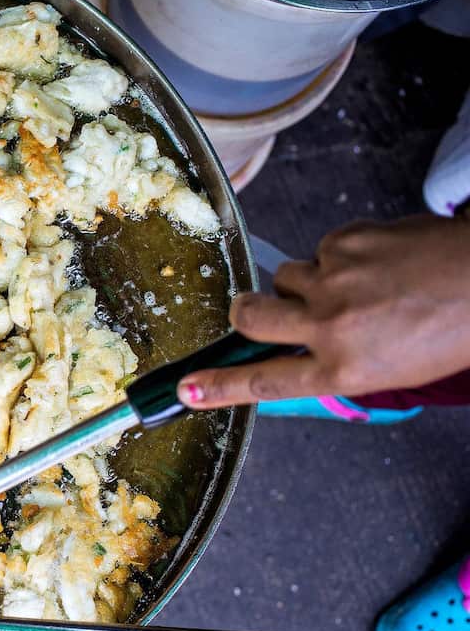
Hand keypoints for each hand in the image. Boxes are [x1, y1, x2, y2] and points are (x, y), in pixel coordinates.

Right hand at [177, 214, 469, 408]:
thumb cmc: (453, 328)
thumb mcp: (391, 369)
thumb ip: (335, 363)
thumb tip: (293, 354)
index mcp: (344, 369)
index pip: (264, 383)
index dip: (219, 387)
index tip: (187, 390)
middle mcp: (330, 326)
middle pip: (250, 317)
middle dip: (246, 312)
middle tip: (256, 311)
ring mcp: (334, 280)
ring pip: (287, 276)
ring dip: (308, 281)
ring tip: (356, 284)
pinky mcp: (345, 241)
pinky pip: (320, 249)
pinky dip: (341, 254)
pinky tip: (377, 261)